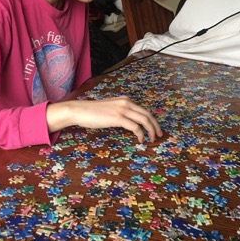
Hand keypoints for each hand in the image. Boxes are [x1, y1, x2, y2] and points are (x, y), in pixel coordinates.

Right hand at [47, 96, 162, 142]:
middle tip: (159, 135)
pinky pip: (135, 127)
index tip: (155, 129)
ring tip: (152, 139)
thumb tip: (128, 123)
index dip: (152, 120)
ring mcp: (123, 109)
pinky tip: (140, 140)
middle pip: (147, 114)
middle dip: (155, 126)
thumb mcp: (110, 109)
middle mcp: (126, 102)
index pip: (144, 110)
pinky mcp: (118, 118)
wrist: (80, 110)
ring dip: (150, 131)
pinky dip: (140, 134)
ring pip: (144, 120)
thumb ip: (120, 113)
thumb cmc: (92, 112)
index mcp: (125, 100)